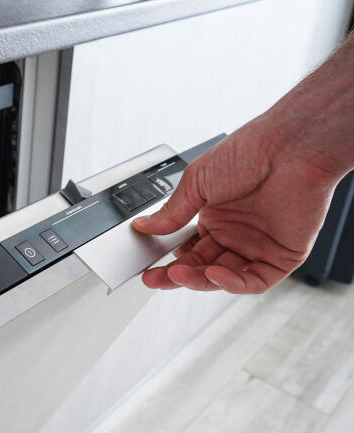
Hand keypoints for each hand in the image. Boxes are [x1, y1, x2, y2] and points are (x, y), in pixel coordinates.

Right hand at [133, 122, 339, 293]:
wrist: (287, 148)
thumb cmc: (248, 153)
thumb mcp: (196, 182)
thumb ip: (171, 211)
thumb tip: (145, 225)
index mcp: (217, 216)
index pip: (190, 249)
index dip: (170, 259)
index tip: (149, 266)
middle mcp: (237, 232)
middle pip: (203, 266)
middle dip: (178, 275)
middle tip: (155, 278)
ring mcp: (259, 245)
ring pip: (226, 277)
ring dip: (200, 280)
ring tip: (178, 275)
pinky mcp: (283, 256)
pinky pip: (255, 280)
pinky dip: (233, 283)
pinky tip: (213, 274)